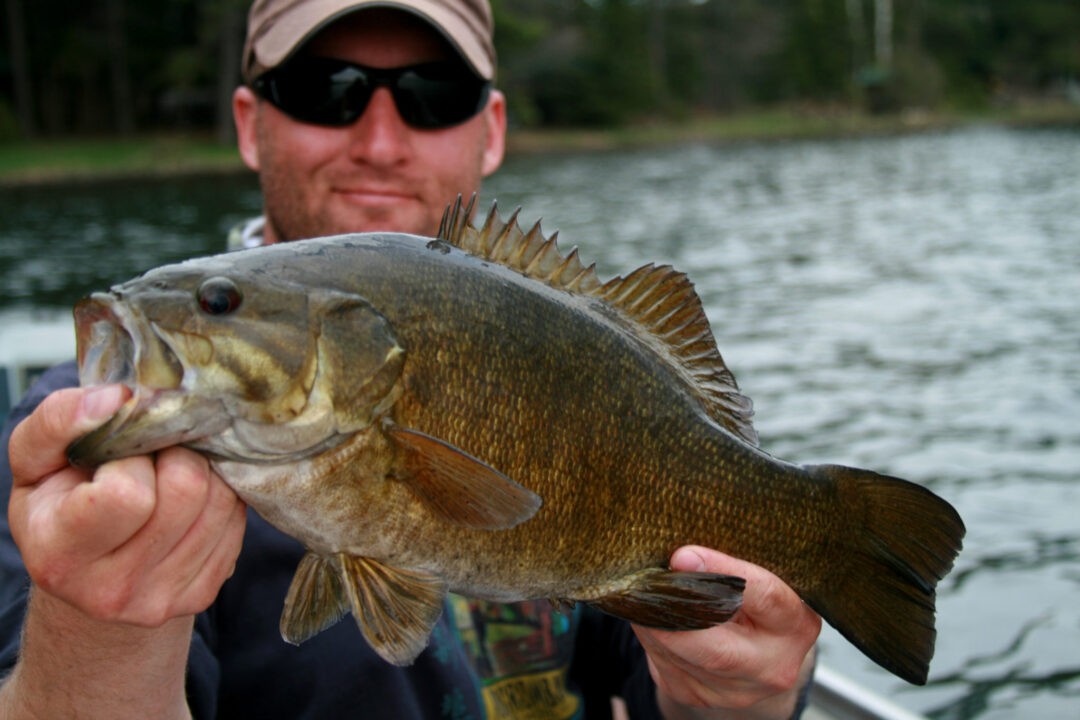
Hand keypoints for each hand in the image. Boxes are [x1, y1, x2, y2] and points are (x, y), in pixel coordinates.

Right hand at [8, 385, 246, 624]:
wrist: (85, 570)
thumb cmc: (60, 502)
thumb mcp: (36, 458)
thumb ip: (60, 421)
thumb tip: (118, 398)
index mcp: (60, 555)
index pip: (128, 493)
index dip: (129, 458)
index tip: (116, 456)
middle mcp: (111, 590)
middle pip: (187, 492)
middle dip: (176, 456)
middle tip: (153, 457)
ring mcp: (161, 599)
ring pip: (222, 503)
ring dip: (204, 472)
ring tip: (170, 473)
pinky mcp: (201, 595)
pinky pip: (238, 522)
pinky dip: (221, 497)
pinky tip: (190, 499)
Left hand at [632, 547, 819, 719]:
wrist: (762, 650)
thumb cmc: (758, 599)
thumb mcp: (762, 577)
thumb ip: (733, 565)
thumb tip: (682, 554)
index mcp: (796, 625)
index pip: (763, 596)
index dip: (721, 572)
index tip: (682, 556)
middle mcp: (772, 665)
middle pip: (717, 649)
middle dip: (675, 615)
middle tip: (647, 583)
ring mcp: (738, 691)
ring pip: (683, 657)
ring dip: (655, 623)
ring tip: (643, 593)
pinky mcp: (702, 697)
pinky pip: (666, 666)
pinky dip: (651, 637)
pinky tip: (650, 617)